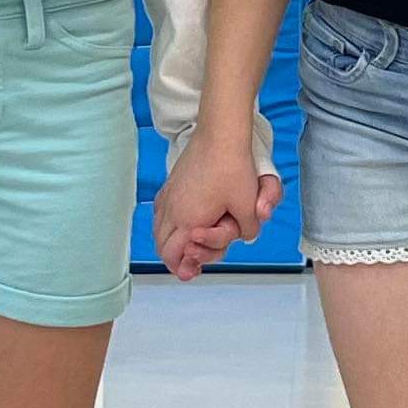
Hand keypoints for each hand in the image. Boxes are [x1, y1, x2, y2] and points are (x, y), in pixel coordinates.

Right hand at [154, 141, 275, 283]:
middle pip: (161, 246)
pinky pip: (160, 212)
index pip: (173, 255)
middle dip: (175, 257)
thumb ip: (248, 230)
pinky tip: (183, 221)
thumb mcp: (248, 206)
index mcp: (188, 221)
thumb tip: (245, 236)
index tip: (191, 272)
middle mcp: (172, 210)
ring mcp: (168, 196)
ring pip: (158, 229)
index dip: (181, 267)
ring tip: (187, 244)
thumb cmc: (233, 168)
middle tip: (191, 262)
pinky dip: (168, 223)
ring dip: (170, 241)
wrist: (221, 135)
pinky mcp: (170, 184)